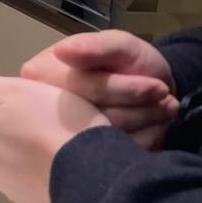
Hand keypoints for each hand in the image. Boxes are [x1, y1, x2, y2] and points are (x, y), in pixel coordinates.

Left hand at [0, 57, 110, 202]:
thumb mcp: (9, 89)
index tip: (41, 106)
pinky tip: (74, 166)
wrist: (94, 177)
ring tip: (70, 145)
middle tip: (59, 125)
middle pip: (10, 137)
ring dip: (44, 153)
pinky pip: (46, 184)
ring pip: (28, 161)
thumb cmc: (52, 125)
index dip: (21, 103)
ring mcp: (14, 193)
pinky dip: (57, 175)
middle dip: (30, 129)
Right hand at [20, 31, 177, 146]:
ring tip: (162, 109)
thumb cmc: (126, 63)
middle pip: (91, 118)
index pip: (77, 89)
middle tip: (165, 100)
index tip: (158, 87)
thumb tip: (62, 51)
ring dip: (143, 124)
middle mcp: (40, 109)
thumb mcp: (118, 45)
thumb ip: (94, 46)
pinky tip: (152, 127)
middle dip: (137, 109)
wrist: (146, 90)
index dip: (120, 90)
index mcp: (38, 77)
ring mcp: (57, 136)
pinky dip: (142, 142)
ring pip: (103, 139)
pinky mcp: (79, 156)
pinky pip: (111, 158)